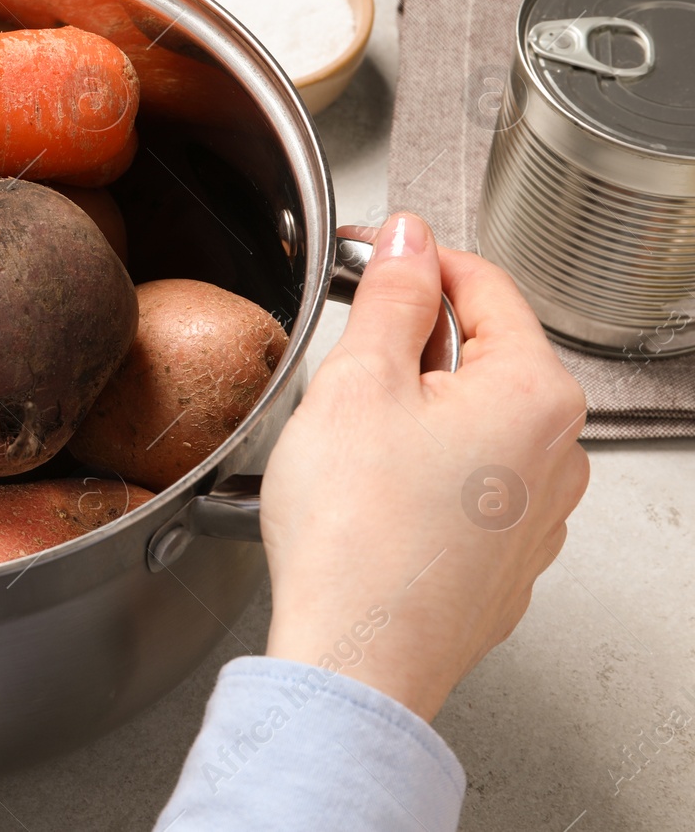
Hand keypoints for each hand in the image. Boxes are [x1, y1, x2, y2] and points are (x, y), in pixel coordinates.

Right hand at [260, 212, 588, 720]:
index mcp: (535, 394)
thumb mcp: (357, 381)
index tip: (370, 254)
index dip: (416, 258)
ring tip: (347, 442)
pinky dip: (420, 474)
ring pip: (473, 426)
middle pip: (483, 357)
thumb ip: (391, 296)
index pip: (485, 286)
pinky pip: (466, 489)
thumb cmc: (357, 536)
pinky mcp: (503, 565)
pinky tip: (368, 495)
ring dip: (414, 413)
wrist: (356, 659)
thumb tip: (408, 240)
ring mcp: (536, 518)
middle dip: (411, 345)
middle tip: (341, 362)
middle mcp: (558, 456)